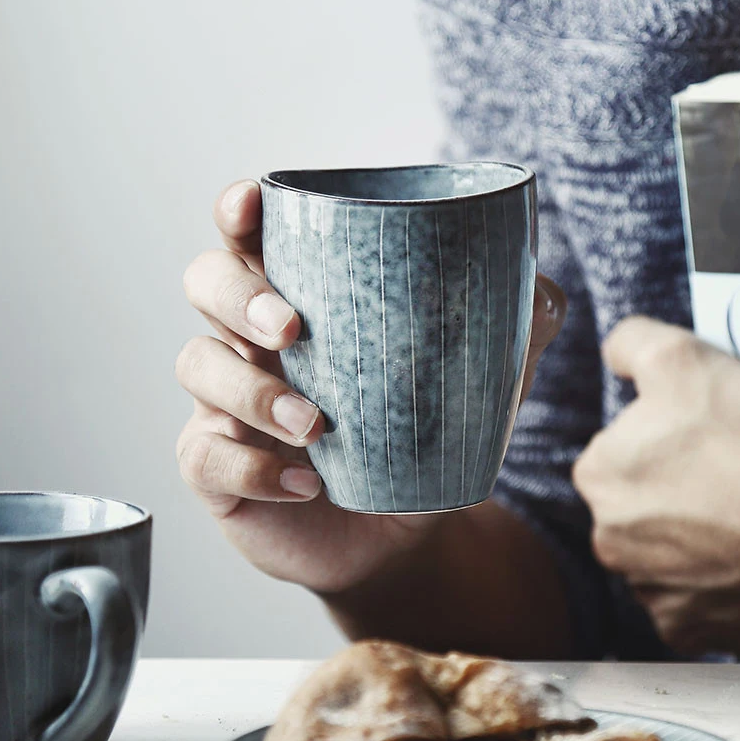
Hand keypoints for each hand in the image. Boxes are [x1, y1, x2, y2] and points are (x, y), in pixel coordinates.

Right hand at [175, 180, 566, 595]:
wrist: (396, 536)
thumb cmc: (418, 446)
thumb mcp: (463, 389)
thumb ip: (501, 335)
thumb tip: (542, 285)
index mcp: (302, 302)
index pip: (252, 239)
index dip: (239, 213)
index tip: (251, 204)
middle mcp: (252, 342)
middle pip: (204, 282)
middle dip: (237, 293)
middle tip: (293, 329)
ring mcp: (225, 404)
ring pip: (197, 364)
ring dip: (253, 391)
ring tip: (316, 425)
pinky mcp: (215, 466)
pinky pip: (205, 457)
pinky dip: (253, 468)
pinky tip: (305, 483)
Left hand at [574, 316, 739, 655]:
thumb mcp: (682, 359)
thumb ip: (632, 343)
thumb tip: (614, 352)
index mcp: (598, 475)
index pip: (620, 450)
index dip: (661, 439)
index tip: (700, 440)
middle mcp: (607, 536)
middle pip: (638, 501)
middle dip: (671, 488)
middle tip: (724, 477)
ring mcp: (645, 587)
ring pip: (662, 549)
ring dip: (689, 536)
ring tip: (737, 518)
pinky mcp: (683, 626)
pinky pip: (688, 599)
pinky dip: (708, 583)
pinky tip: (737, 560)